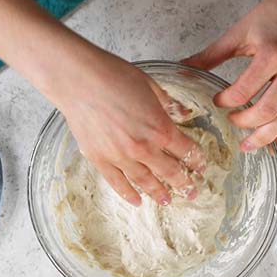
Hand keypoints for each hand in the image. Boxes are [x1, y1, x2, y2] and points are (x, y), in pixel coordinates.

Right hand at [51, 48, 206, 206]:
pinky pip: (118, 183)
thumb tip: (183, 112)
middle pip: (170, 172)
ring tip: (167, 201)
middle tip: (191, 192)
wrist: (76, 78)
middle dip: (184, 184)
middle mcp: (144, 148)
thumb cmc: (112, 75)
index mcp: (161, 129)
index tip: (200, 167)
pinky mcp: (100, 159)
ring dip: (159, 193)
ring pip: (146, 182)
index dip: (196, 160)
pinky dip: (128, 194)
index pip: (186, 151)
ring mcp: (121, 157)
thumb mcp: (150, 85)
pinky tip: (137, 201)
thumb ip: (168, 103)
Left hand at [183, 0, 276, 150]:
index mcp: (271, 54)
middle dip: (246, 123)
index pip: (245, 90)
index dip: (227, 102)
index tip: (217, 102)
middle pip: (267, 111)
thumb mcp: (239, 33)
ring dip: (264, 136)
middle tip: (231, 123)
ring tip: (248, 145)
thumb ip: (211, 56)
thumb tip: (185, 70)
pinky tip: (274, 146)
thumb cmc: (272, 15)